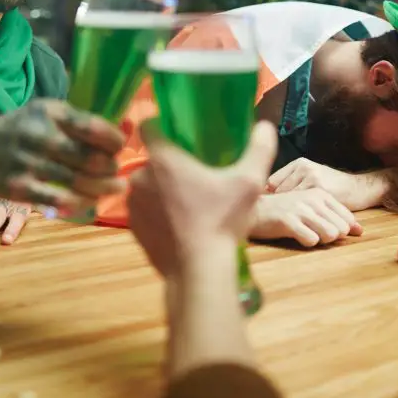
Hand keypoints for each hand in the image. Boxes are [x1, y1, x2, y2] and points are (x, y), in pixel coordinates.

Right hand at [0, 99, 125, 211]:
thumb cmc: (23, 130)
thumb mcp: (46, 113)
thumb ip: (78, 122)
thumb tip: (123, 133)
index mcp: (50, 112)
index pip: (93, 127)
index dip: (114, 141)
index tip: (120, 148)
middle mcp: (39, 134)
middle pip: (91, 158)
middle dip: (111, 168)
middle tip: (118, 173)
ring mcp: (28, 162)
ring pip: (79, 181)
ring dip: (103, 189)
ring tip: (115, 189)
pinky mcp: (19, 187)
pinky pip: (60, 200)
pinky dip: (80, 203)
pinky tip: (89, 202)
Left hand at [128, 120, 277, 279]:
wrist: (199, 271)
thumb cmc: (222, 220)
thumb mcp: (250, 182)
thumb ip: (259, 149)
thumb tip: (265, 125)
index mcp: (162, 159)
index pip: (149, 127)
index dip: (163, 127)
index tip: (180, 135)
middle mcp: (140, 177)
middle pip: (153, 160)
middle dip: (170, 164)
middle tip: (195, 175)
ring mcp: (132, 204)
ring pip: (147, 186)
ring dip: (161, 189)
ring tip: (188, 202)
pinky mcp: (132, 228)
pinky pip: (144, 210)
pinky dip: (156, 212)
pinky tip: (178, 223)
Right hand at [249, 188, 362, 246]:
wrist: (253, 211)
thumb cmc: (283, 211)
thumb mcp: (311, 208)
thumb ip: (335, 217)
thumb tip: (360, 231)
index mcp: (320, 193)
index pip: (347, 218)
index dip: (340, 230)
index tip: (323, 229)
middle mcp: (312, 198)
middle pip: (341, 229)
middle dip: (331, 237)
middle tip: (312, 232)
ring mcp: (300, 208)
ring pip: (330, 234)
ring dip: (320, 240)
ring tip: (305, 234)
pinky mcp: (288, 220)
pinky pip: (311, 240)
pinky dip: (306, 242)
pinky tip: (295, 236)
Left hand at [267, 157, 388, 209]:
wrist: (361, 188)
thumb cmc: (334, 187)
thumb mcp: (311, 179)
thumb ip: (292, 183)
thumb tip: (264, 193)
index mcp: (299, 164)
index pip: (272, 182)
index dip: (270, 198)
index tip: (271, 210)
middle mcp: (304, 167)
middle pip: (277, 191)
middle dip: (277, 206)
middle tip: (277, 218)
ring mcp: (312, 177)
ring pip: (288, 199)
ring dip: (287, 212)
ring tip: (287, 221)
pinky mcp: (320, 189)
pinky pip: (302, 206)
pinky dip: (299, 216)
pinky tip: (300, 222)